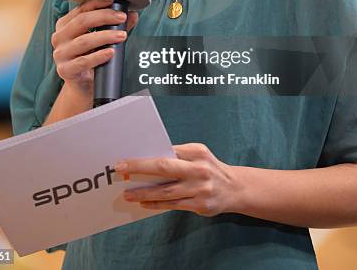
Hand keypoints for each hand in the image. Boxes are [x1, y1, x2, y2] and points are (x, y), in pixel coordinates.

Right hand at [51, 0, 137, 94]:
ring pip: (84, 41)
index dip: (97, 3)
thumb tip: (132, 14)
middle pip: (82, 22)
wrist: (83, 85)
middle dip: (104, 17)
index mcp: (65, 25)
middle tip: (122, 17)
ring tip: (122, 35)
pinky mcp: (64, 70)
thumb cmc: (91, 56)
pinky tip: (111, 52)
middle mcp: (59, 37)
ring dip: (105, 36)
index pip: (80, 9)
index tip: (113, 0)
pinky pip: (83, 61)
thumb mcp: (102, 39)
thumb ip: (115, 26)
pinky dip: (98, 56)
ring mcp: (60, 54)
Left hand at [115, 143, 237, 216]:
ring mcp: (200, 188)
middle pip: (164, 168)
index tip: (126, 160)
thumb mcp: (198, 155)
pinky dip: (157, 204)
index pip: (166, 152)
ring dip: (144, 192)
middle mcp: (199, 169)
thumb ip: (177, 156)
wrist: (235, 188)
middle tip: (121, 171)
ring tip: (128, 194)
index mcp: (196, 152)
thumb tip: (148, 159)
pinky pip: (173, 204)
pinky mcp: (200, 205)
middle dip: (140, 168)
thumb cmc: (209, 168)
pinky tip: (144, 203)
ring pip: (166, 191)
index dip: (145, 157)